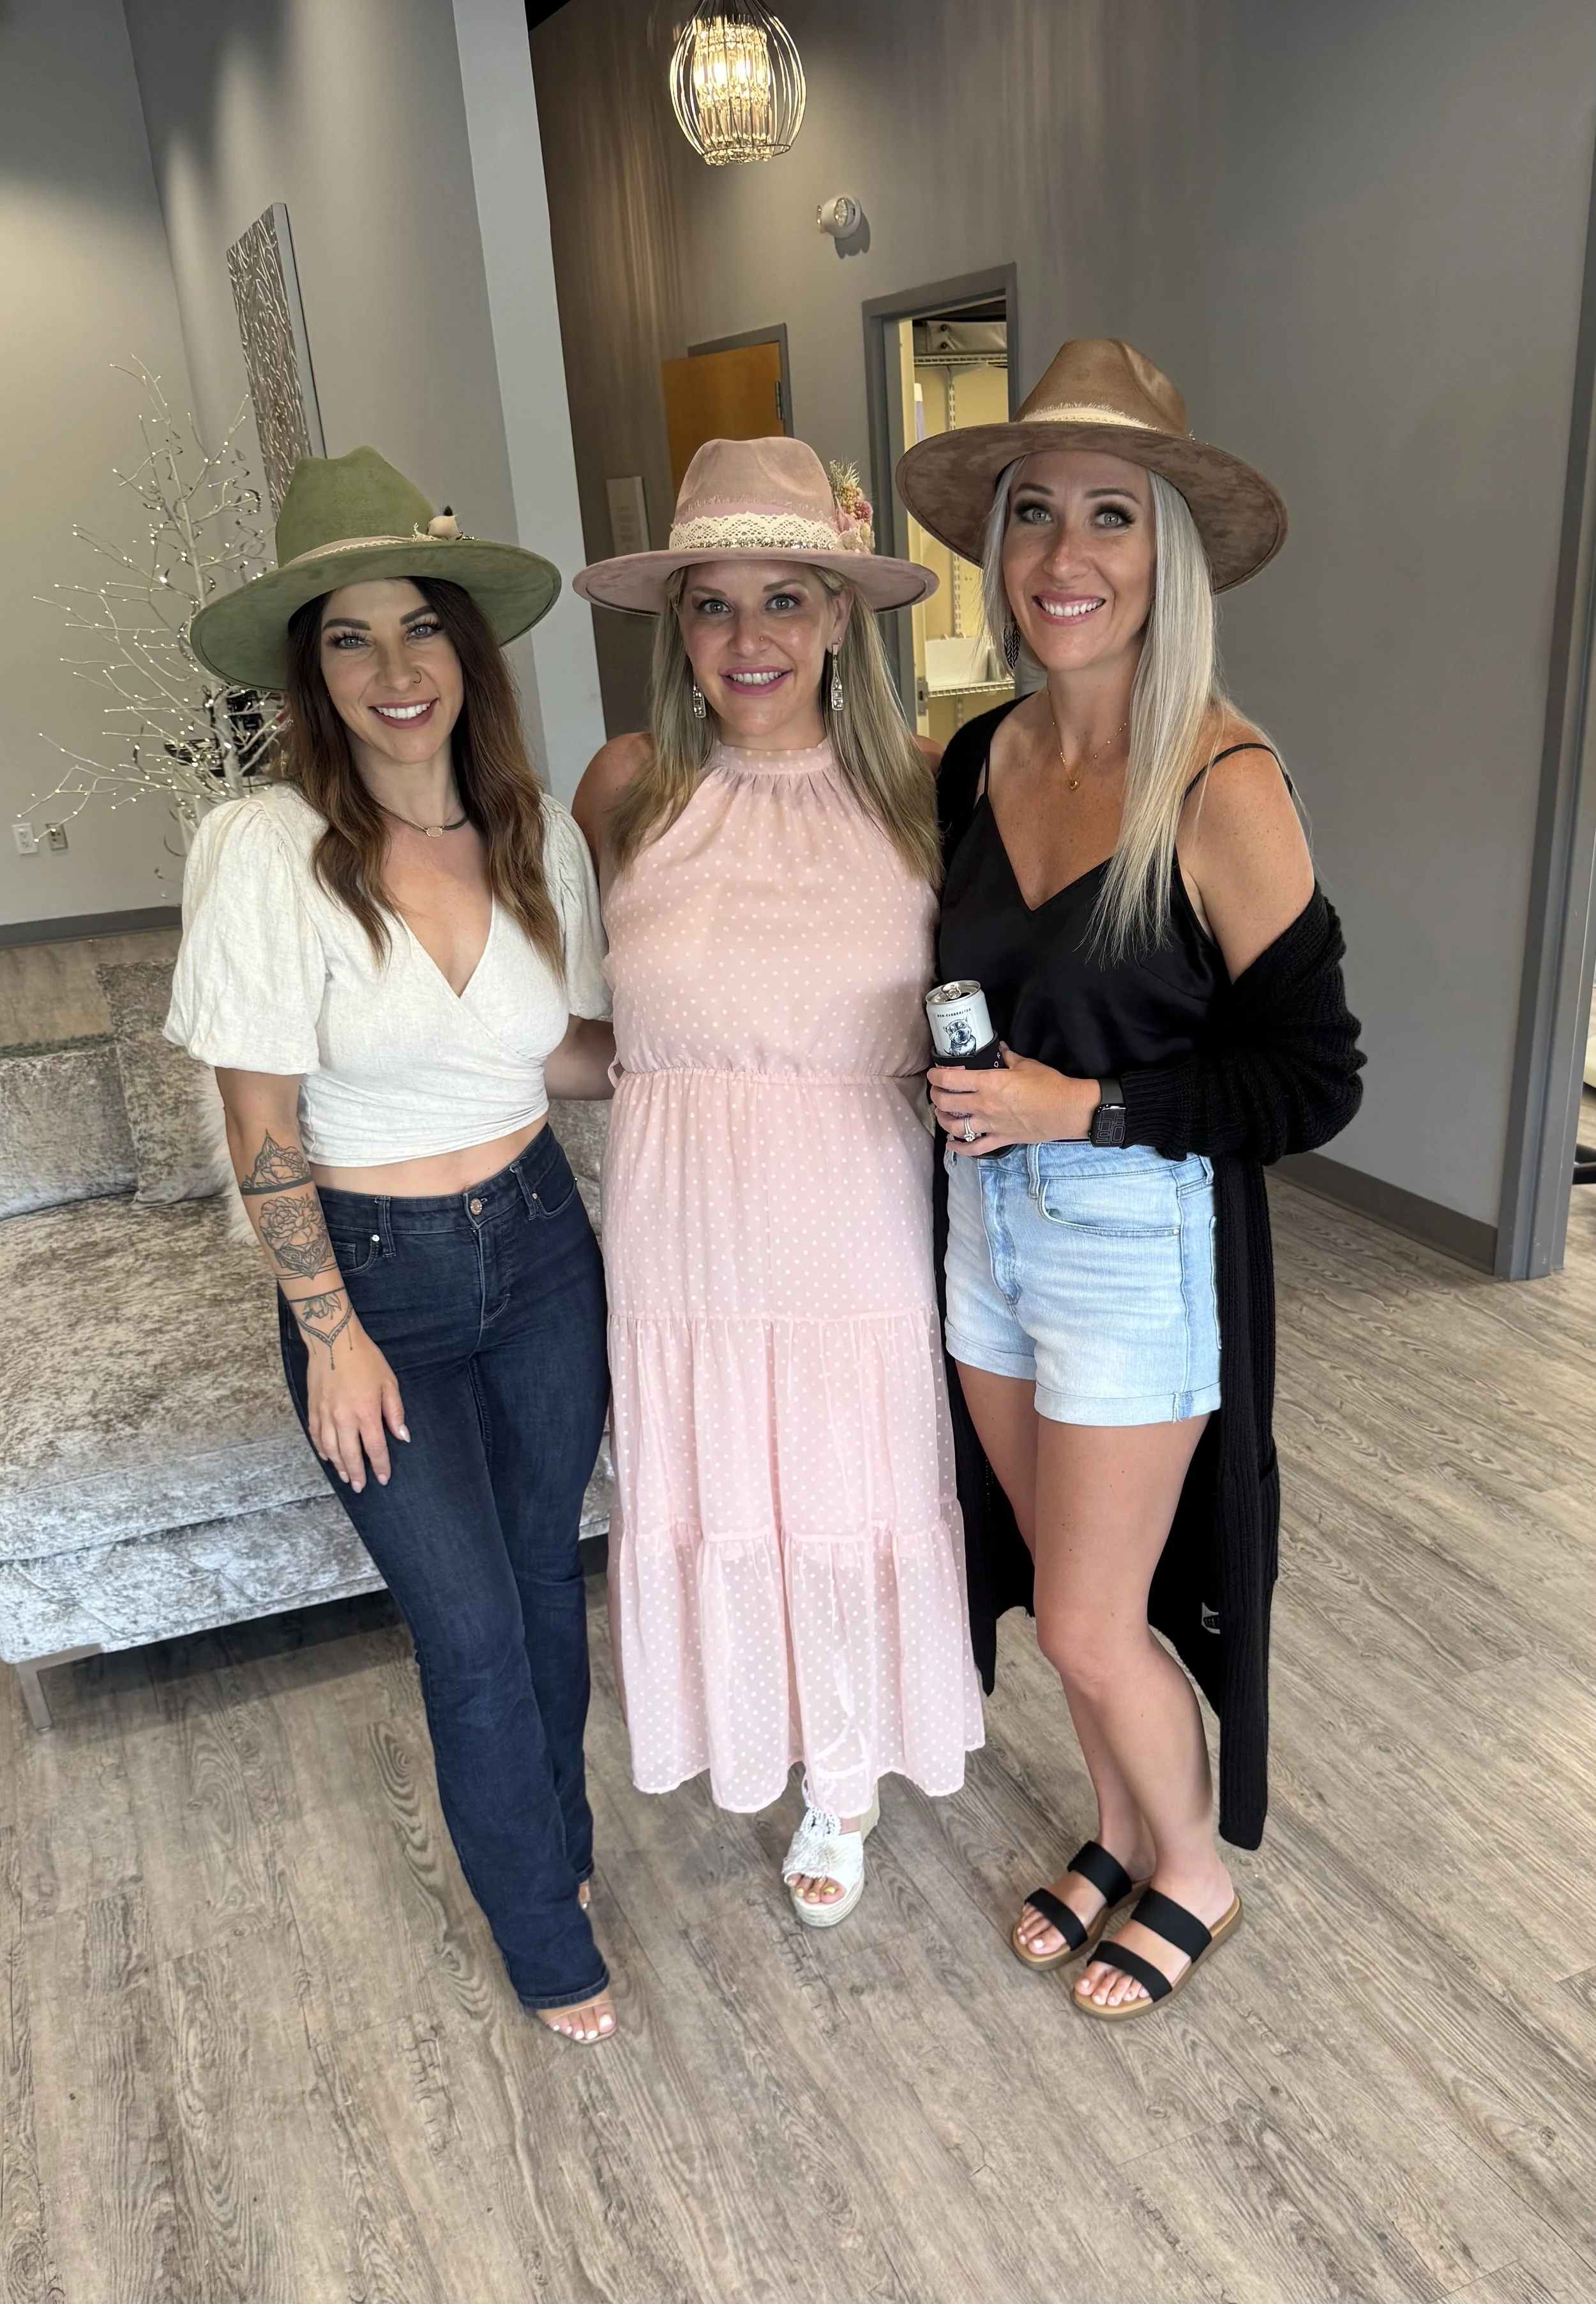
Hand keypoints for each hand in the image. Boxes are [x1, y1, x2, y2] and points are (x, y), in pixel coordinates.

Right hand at [300, 1310, 408, 1490]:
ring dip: (339, 1466)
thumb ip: (395, 1412)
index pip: (375, 1448)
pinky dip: (322, 1450)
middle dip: (357, 1474)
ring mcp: (325, 1415)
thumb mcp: (388, 1382)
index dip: (381, 1466)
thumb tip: (402, 1436)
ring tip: (346, 1477)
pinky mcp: (312, 1409)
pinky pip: (316, 1436)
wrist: (333, 1341)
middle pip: (351, 1455)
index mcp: (366, 1413)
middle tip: (361, 1487)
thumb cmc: (365, 1359)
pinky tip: (327, 1458)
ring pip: (331, 1450)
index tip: (384, 1479)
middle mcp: (343, 1419)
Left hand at [927, 1045, 1099, 1154]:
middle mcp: (984, 1105)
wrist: (1066, 1110)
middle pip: (946, 1104)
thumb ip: (1007, 1057)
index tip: (934, 1074)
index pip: (950, 1080)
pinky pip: (974, 1148)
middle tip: (937, 1092)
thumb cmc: (1048, 1085)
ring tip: (942, 1115)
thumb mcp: (1026, 1064)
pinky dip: (960, 1149)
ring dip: (943, 1121)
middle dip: (936, 1097)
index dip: (936, 1076)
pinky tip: (951, 1145)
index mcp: (988, 1083)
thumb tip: (1000, 1049)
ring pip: (955, 1127)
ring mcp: (991, 1125)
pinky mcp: (1000, 1139)